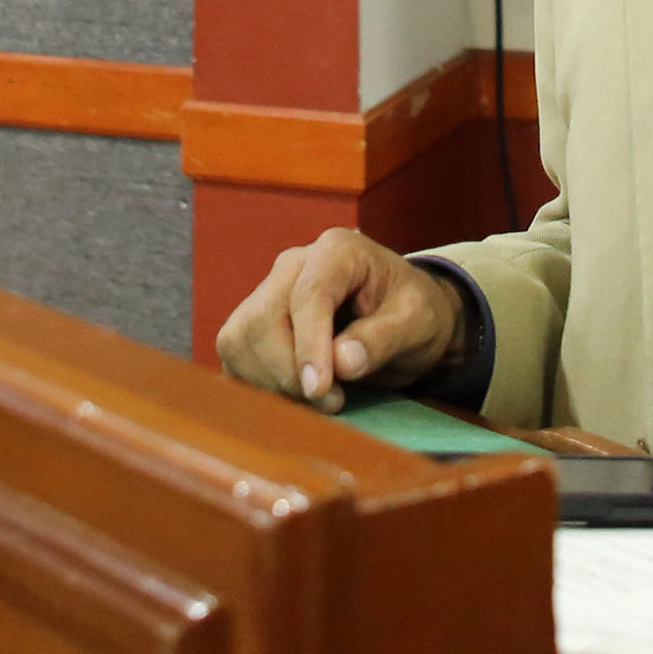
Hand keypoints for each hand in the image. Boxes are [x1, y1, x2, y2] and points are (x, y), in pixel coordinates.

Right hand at [213, 227, 462, 411]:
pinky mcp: (253, 322)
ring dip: (272, 382)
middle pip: (263, 319)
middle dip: (290, 372)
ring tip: (321, 399)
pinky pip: (235, 354)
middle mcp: (293, 265)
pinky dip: (258, 382)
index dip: (309, 345)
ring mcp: (267, 291)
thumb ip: (383, 339)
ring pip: (240, 339)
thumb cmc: (412, 314)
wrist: (401, 317)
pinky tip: (294, 395)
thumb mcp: (417, 324)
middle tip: (334, 402)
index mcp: (337, 251)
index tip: (319, 390)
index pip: (309, 295)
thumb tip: (341, 362)